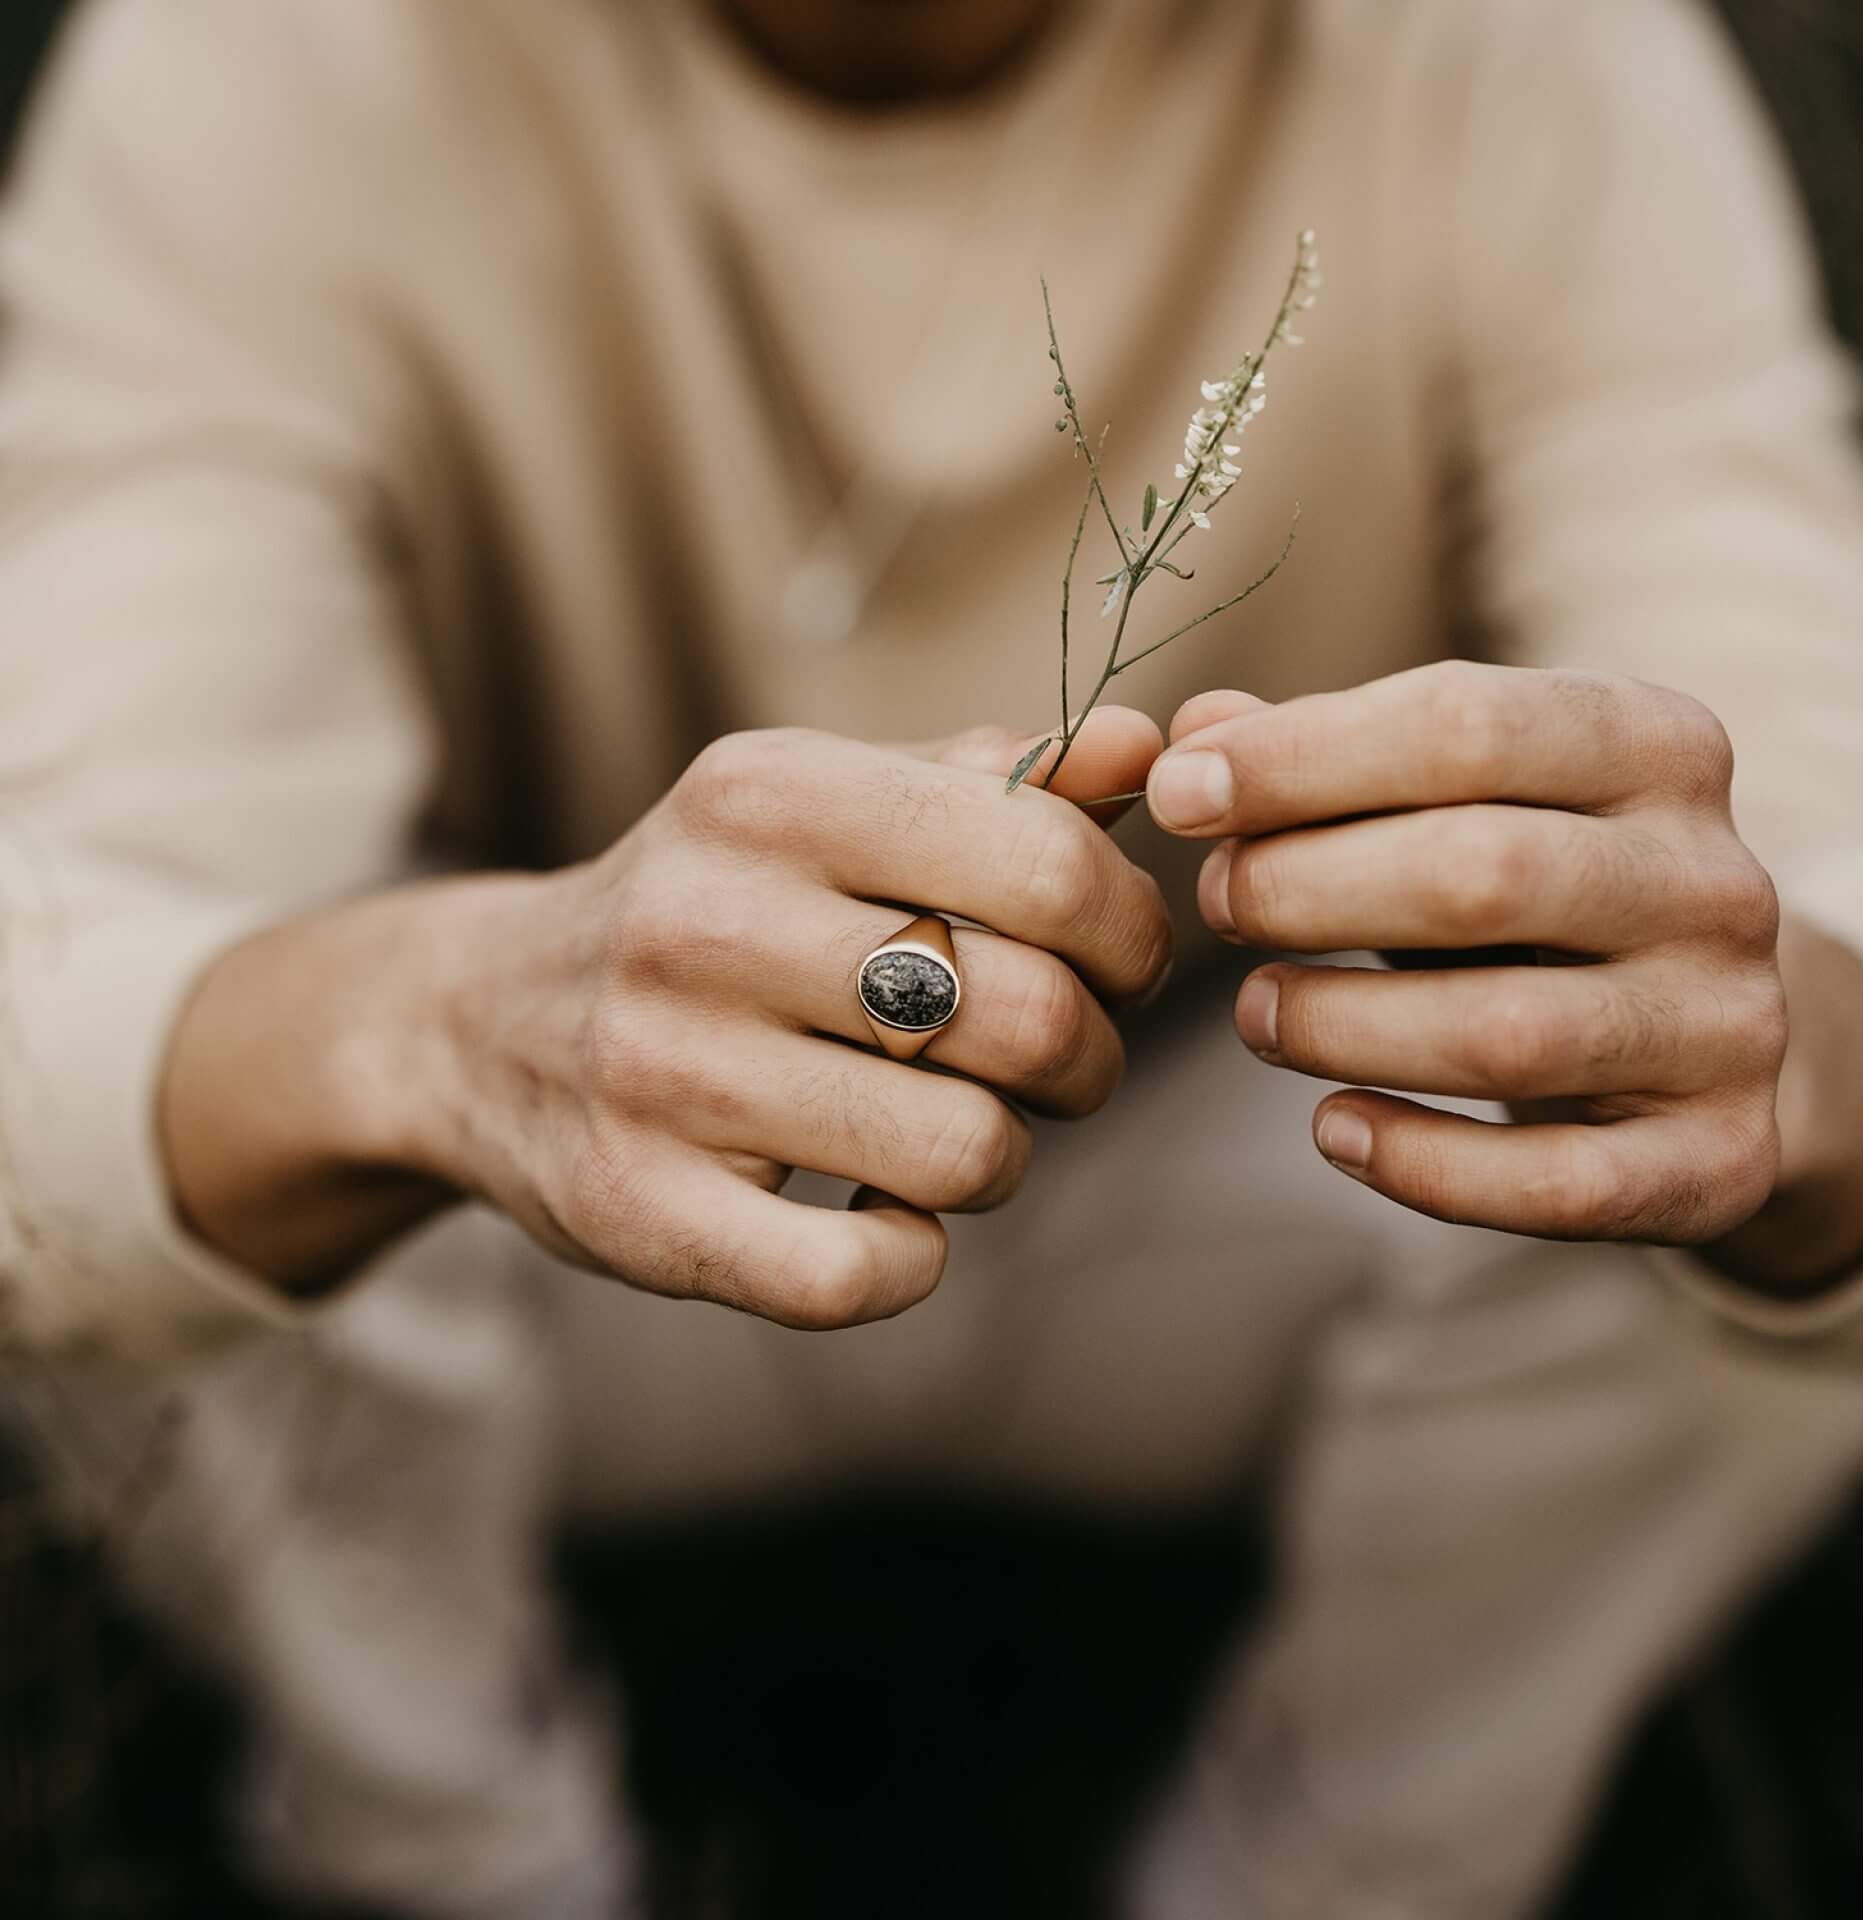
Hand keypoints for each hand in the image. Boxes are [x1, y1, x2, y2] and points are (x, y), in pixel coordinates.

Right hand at [165, 711, 1169, 1324]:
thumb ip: (985, 782)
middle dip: (1087, 1058)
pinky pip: (866, 1277)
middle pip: (1028, 1019)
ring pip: (967, 1153)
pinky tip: (882, 1215)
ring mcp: (664, 1073)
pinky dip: (911, 1258)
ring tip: (956, 1127)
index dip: (1129, 930)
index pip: (1046, 863)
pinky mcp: (642, 1212)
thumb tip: (1142, 750)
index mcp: (771, 795)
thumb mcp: (818, 808)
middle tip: (1060, 1062)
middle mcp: (706, 921)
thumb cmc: (705, 904)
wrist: (476, 1023)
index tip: (1116, 962)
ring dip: (1000, 1156)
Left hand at [1144, 661, 1862, 1280]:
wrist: (1703, 1031)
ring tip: (1257, 1016)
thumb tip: (1194, 729)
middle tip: (1220, 905)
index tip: (1175, 793)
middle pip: (1482, 874)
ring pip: (1508, 1038)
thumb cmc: (1535, 890)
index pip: (1468, 723)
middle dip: (1308, 889)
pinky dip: (1422, 1166)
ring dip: (1343, 1028)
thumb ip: (1325, 757)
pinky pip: (1557, 1185)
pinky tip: (1334, 1131)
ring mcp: (1730, 1026)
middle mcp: (1713, 879)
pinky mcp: (1718, 1159)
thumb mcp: (1453, 798)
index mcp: (1656, 744)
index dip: (1299, 758)